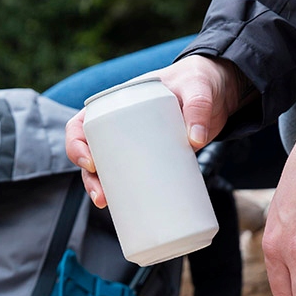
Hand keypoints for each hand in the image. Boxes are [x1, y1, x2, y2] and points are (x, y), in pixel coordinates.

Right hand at [64, 54, 252, 207]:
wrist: (217, 95)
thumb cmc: (198, 83)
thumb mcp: (197, 88)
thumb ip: (198, 107)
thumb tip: (195, 140)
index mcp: (119, 102)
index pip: (83, 122)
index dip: (77, 144)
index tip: (91, 162)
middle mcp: (121, 125)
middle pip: (91, 153)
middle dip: (89, 178)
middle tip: (101, 196)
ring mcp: (135, 145)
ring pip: (107, 170)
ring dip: (101, 190)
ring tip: (106, 205)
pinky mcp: (152, 160)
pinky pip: (130, 179)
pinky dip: (125, 196)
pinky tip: (123, 211)